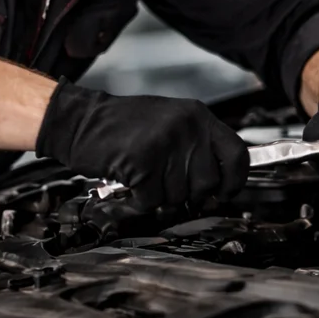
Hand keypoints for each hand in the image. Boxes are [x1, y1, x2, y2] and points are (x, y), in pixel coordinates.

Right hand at [36, 85, 249, 210]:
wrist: (80, 120)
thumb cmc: (123, 126)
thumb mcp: (171, 124)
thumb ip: (198, 147)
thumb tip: (220, 184)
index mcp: (198, 116)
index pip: (237, 154)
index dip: (234, 181)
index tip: (225, 192)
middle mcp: (187, 127)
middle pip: (209, 184)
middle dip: (190, 194)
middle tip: (168, 184)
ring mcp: (166, 144)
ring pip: (180, 196)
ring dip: (161, 195)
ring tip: (145, 174)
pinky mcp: (143, 162)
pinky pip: (153, 201)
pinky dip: (140, 200)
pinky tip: (130, 181)